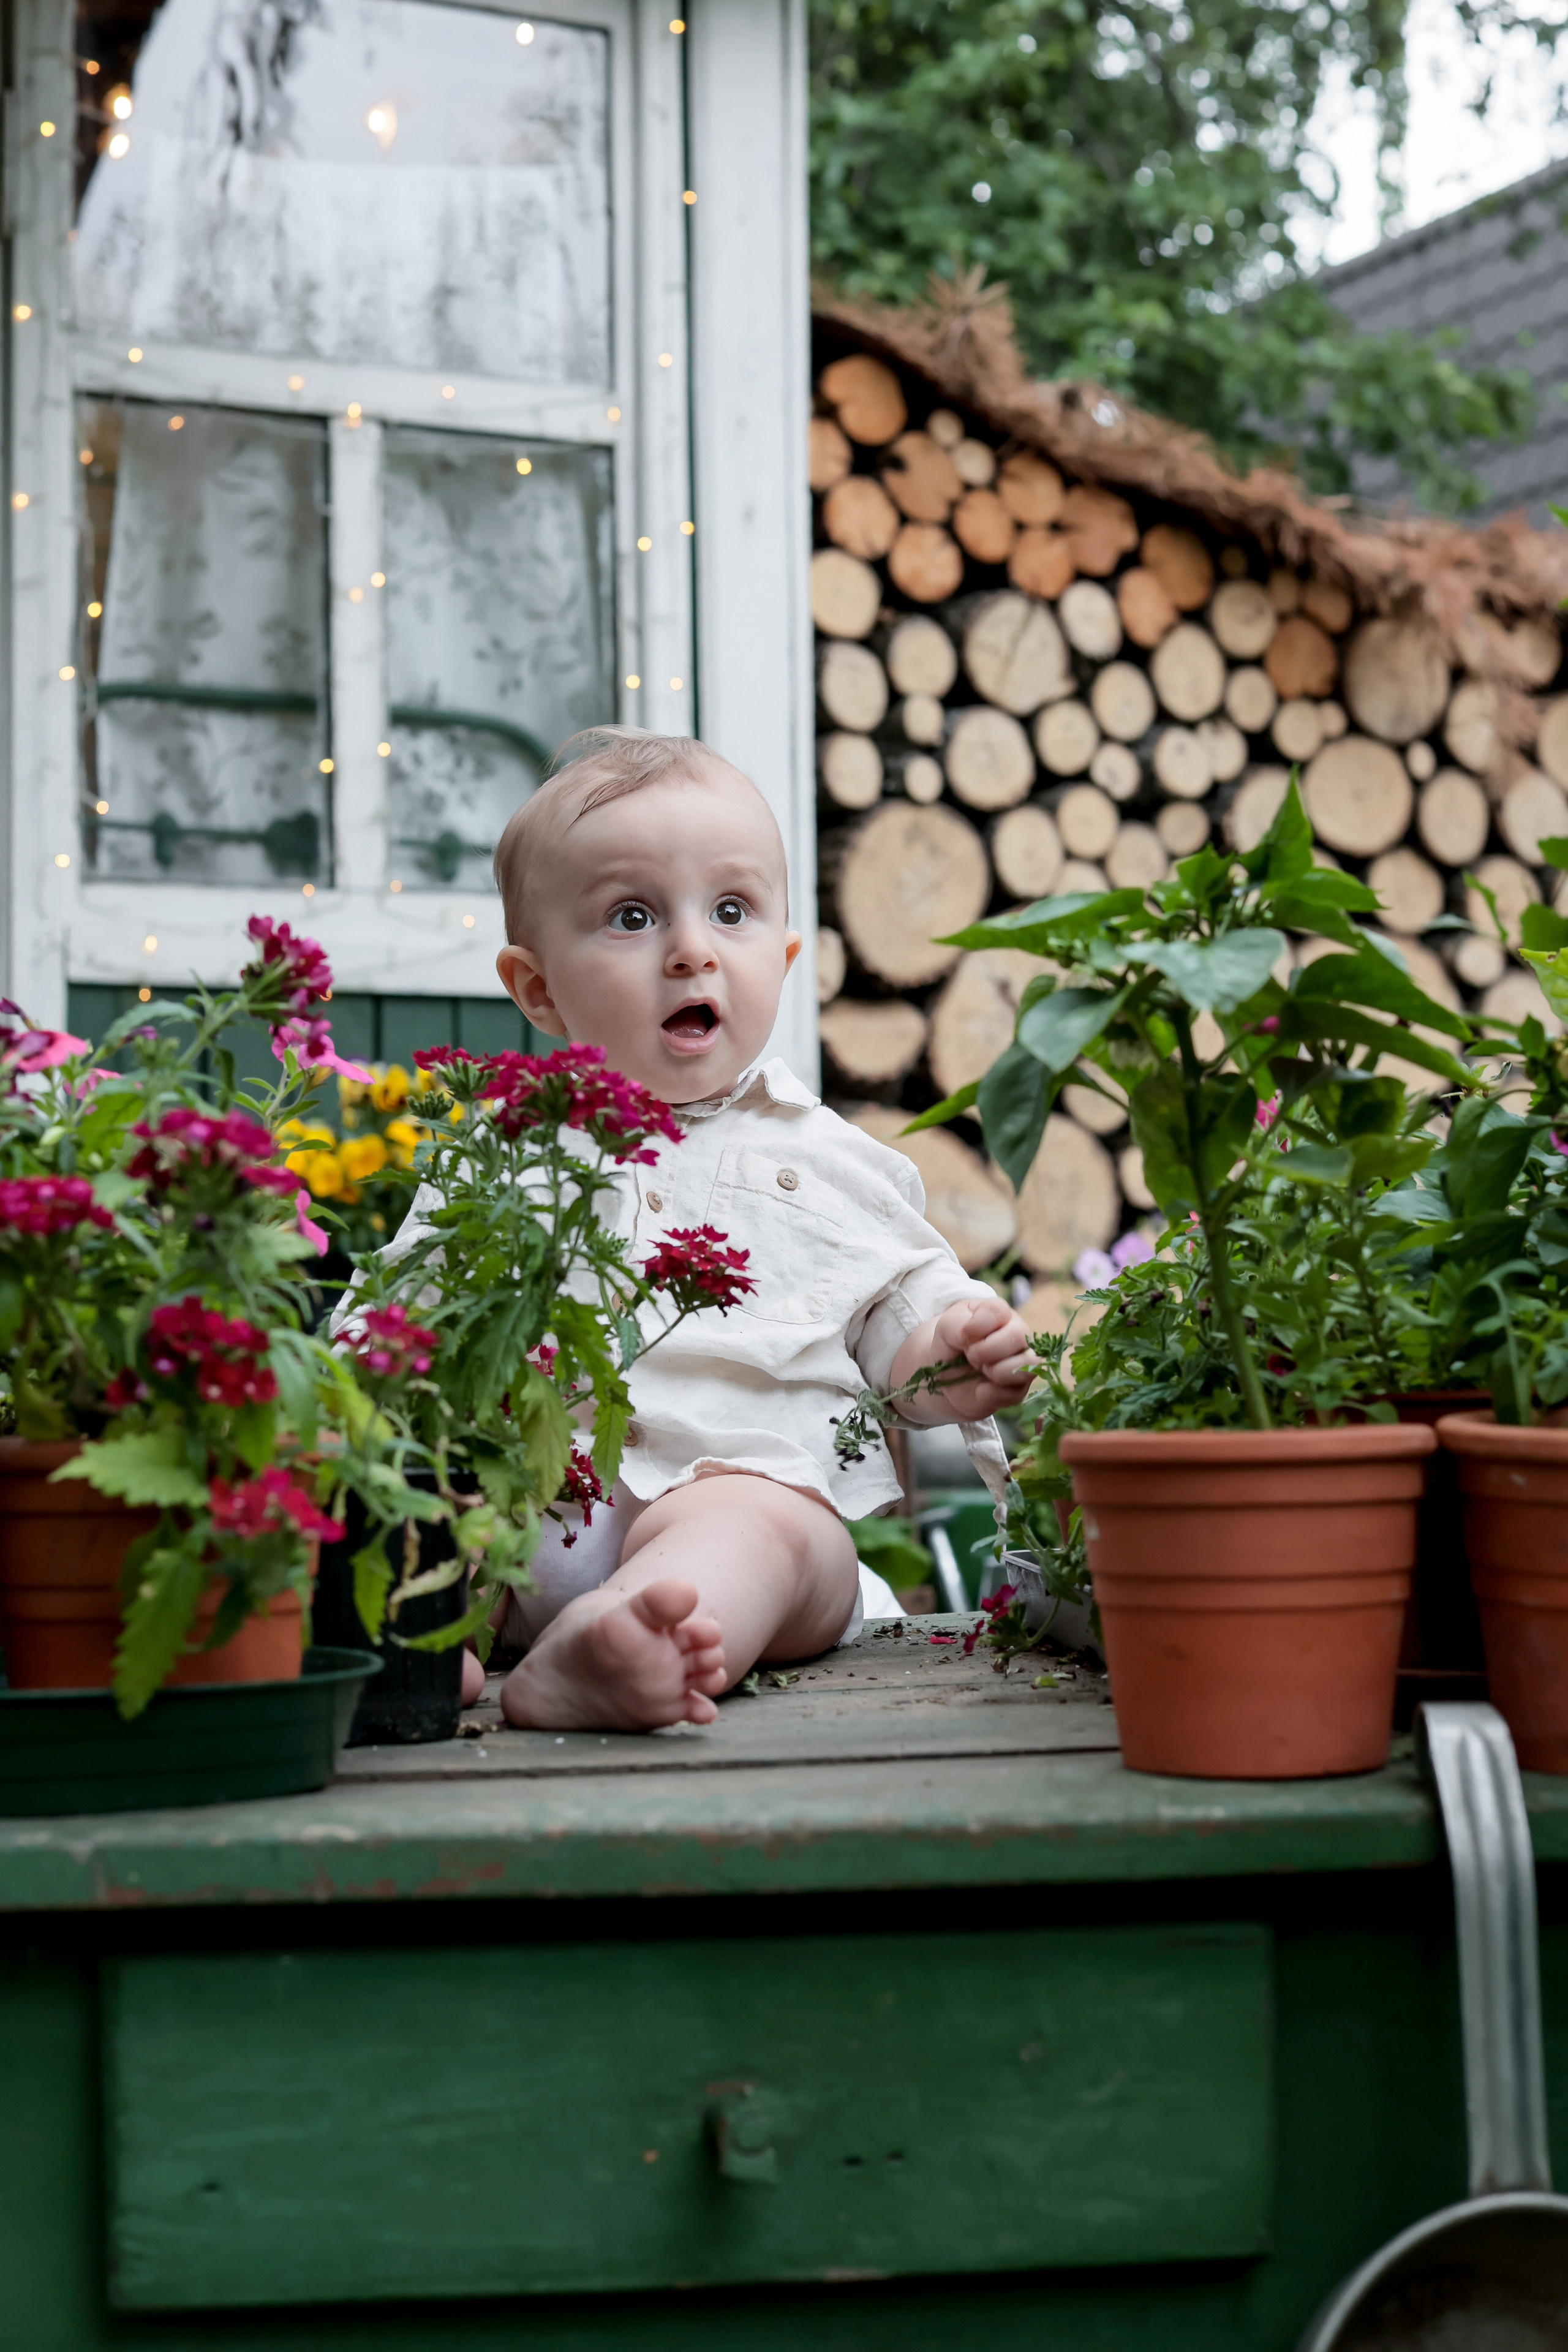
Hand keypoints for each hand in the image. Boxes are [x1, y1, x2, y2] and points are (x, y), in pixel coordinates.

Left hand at [910, 1296, 1034, 1422]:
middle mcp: (1018, 1334)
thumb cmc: (951, 1346)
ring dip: (996, 1371)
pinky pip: (1015, 1393)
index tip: (962, 1337)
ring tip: (982, 1371)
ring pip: (1028, 1363)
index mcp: (1000, 1314)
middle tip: (971, 1356)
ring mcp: (1023, 1362)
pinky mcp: (1020, 1389)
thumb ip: (956, 1323)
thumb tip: (970, 1335)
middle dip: (985, 1350)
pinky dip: (991, 1393)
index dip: (977, 1326)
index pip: (998, 1310)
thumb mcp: (945, 1328)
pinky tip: (981, 1389)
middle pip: (1017, 1335)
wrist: (947, 1379)